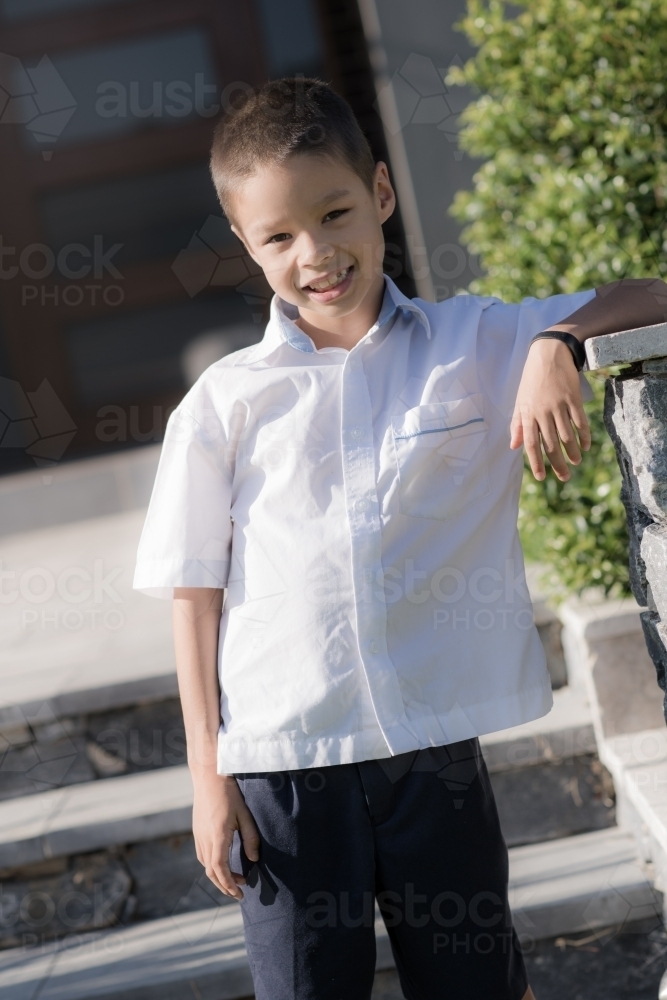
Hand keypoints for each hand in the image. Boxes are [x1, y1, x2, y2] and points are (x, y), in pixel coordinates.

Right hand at [192, 771, 259, 898]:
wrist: (208, 775)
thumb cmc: (229, 793)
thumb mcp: (244, 814)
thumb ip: (250, 838)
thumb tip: (253, 859)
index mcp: (217, 836)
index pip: (219, 869)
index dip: (229, 885)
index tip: (240, 893)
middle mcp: (204, 838)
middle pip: (211, 872)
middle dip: (224, 886)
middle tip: (239, 892)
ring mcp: (198, 835)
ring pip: (205, 864)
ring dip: (218, 876)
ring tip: (234, 878)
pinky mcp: (197, 830)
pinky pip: (202, 854)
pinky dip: (212, 865)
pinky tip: (223, 862)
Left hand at [510, 338, 590, 480]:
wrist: (549, 354)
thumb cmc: (532, 380)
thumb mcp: (520, 401)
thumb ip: (517, 425)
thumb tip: (514, 446)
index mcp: (528, 414)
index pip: (531, 444)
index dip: (537, 462)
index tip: (542, 477)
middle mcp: (543, 412)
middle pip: (551, 444)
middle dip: (557, 464)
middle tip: (565, 478)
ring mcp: (559, 406)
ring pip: (567, 435)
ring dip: (572, 452)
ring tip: (576, 462)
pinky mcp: (573, 399)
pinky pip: (580, 422)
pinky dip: (584, 435)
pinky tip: (586, 446)